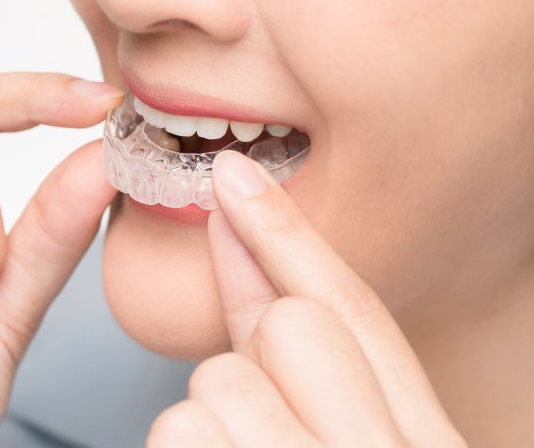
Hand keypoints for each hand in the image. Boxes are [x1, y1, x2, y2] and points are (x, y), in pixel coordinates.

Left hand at [147, 151, 466, 447]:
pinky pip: (181, 429)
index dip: (290, 235)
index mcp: (419, 441)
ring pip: (222, 377)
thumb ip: (317, 362)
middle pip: (290, 325)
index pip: (358, 310)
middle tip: (258, 419)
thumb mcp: (350, 438)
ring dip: (210, 416)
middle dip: (252, 354)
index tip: (234, 177)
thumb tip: (244, 246)